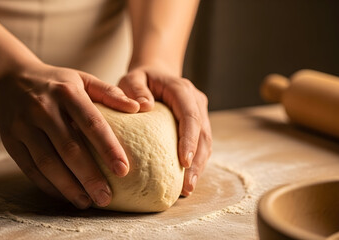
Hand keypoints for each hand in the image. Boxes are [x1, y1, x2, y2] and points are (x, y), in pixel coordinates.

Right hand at [0, 63, 138, 208]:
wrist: (9, 79)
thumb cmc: (56, 82)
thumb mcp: (82, 79)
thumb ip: (109, 93)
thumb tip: (138, 108)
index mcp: (66, 92)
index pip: (91, 123)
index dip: (108, 148)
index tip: (124, 170)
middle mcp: (43, 108)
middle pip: (69, 148)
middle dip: (89, 176)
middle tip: (106, 198)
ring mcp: (23, 126)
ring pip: (47, 163)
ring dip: (68, 186)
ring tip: (86, 202)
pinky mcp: (10, 140)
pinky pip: (30, 168)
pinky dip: (48, 185)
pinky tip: (64, 195)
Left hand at [118, 66, 211, 195]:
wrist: (156, 73)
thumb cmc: (141, 78)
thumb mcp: (132, 77)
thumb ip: (135, 89)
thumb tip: (143, 106)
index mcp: (181, 89)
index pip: (190, 115)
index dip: (190, 139)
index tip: (184, 161)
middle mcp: (195, 101)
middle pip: (202, 133)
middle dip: (197, 161)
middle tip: (187, 186)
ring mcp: (200, 112)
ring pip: (206, 142)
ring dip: (199, 166)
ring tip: (187, 189)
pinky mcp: (198, 124)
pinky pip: (201, 145)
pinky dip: (196, 163)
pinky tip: (186, 180)